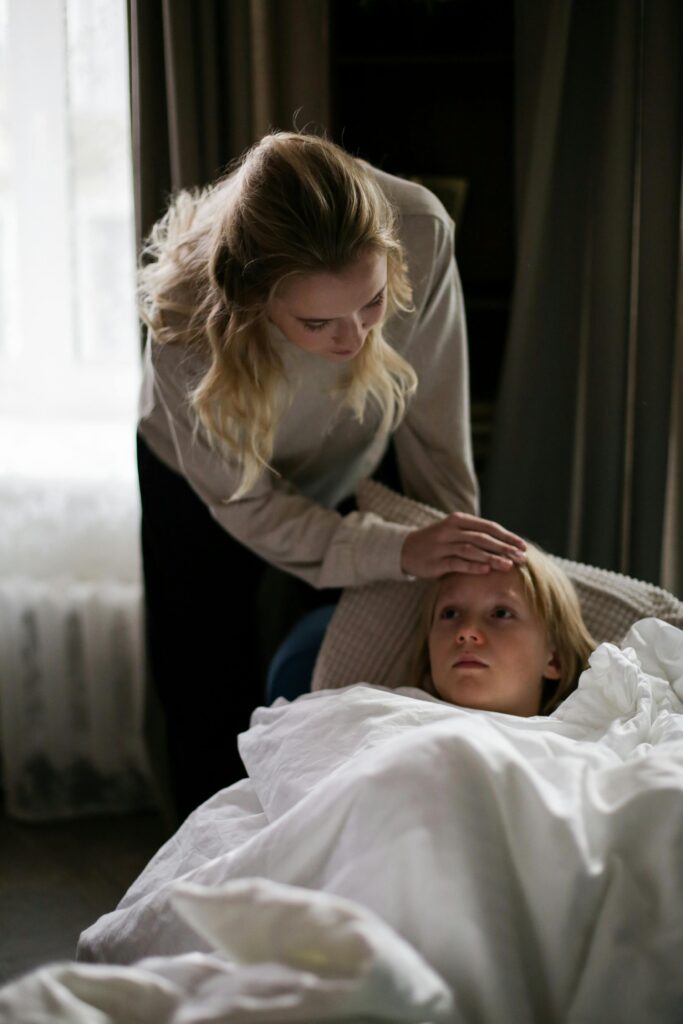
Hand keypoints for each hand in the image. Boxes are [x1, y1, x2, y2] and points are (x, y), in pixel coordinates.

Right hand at [400, 512, 525, 578]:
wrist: (405, 549)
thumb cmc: (437, 542)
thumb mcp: (455, 531)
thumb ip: (475, 534)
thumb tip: (506, 543)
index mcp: (459, 520)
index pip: (489, 527)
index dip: (507, 536)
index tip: (523, 546)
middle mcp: (451, 530)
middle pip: (483, 538)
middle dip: (504, 548)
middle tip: (521, 558)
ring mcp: (442, 546)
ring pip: (471, 550)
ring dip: (492, 558)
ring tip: (508, 565)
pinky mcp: (435, 562)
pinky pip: (457, 563)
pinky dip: (473, 566)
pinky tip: (486, 570)